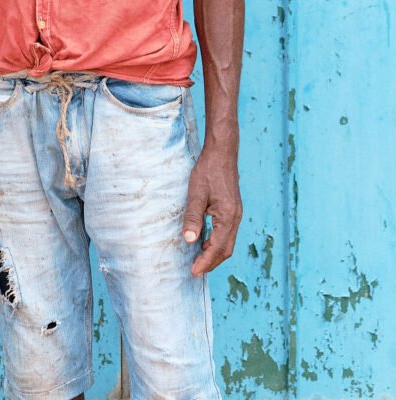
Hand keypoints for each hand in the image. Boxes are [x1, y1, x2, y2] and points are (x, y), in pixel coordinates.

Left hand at [182, 145, 241, 276]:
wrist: (222, 152)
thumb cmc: (208, 170)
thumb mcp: (196, 194)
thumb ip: (193, 217)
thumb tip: (189, 240)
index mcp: (228, 216)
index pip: (217, 247)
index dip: (205, 262)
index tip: (194, 272)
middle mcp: (235, 218)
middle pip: (225, 249)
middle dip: (211, 262)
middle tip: (195, 270)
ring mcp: (236, 214)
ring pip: (227, 242)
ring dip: (214, 253)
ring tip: (198, 260)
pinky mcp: (232, 209)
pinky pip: (226, 232)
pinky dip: (216, 242)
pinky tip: (204, 241)